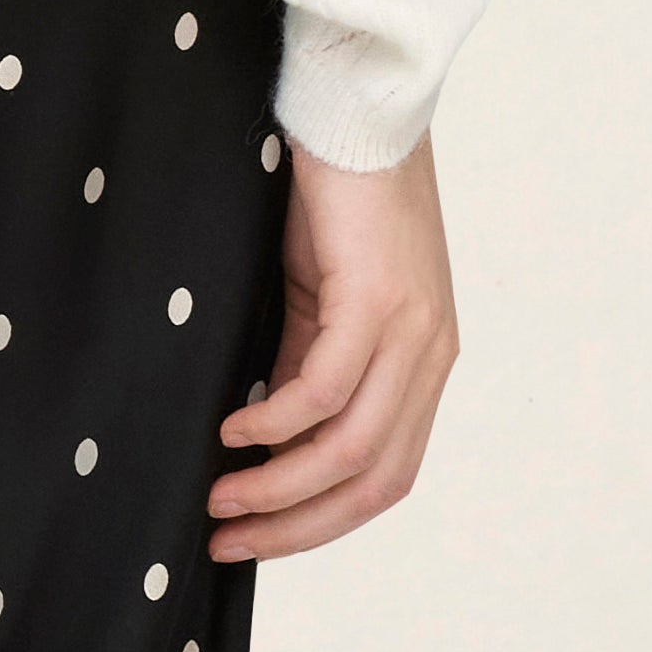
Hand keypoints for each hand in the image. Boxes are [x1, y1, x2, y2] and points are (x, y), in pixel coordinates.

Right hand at [208, 129, 457, 559]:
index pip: (383, 475)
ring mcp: (412, 330)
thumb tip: (263, 442)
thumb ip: (305, 368)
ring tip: (221, 496)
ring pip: (353, 448)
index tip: (253, 541)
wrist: (354, 109)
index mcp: (422, 362)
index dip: (319, 521)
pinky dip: (276, 424)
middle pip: (374, 480)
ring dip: (281, 486)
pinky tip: (234, 430)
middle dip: (298, 525)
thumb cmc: (330, 199)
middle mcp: (430, 356)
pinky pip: (326, 388)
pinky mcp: (377, 298)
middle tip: (229, 542)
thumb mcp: (319, 303)